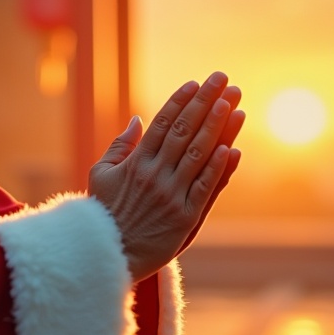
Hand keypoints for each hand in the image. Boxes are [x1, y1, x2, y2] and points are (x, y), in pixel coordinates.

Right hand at [87, 72, 244, 281]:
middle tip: (222, 79)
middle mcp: (154, 175)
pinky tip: (232, 147)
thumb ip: (120, 147)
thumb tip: (138, 120)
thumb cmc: (104, 213)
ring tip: (232, 102)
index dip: (180, 101)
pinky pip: (206, 187)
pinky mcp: (186, 217)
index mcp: (135, 163)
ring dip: (218, 125)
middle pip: (184, 131)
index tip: (195, 83)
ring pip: (198, 153)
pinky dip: (219, 167)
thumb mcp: (100, 175)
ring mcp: (172, 195)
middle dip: (205, 102)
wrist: (108, 255)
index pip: (161, 124)